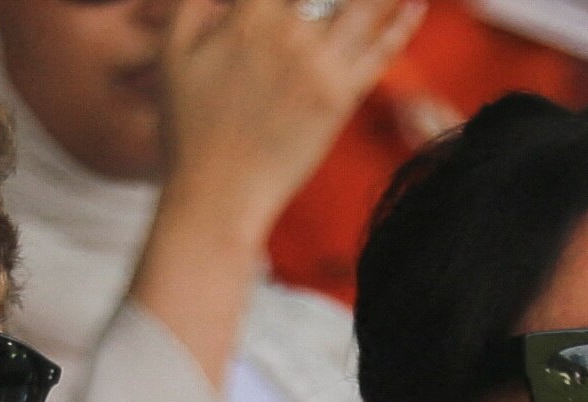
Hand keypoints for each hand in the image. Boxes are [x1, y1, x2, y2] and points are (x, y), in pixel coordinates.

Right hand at [159, 0, 422, 246]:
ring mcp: (319, 65)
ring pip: (362, 7)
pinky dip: (401, 24)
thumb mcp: (173, 54)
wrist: (217, 196)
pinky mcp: (340, 99)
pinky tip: (414, 4)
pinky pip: (380, 54)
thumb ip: (194, 2)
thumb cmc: (189, 128)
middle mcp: (289, 33)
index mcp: (249, 16)